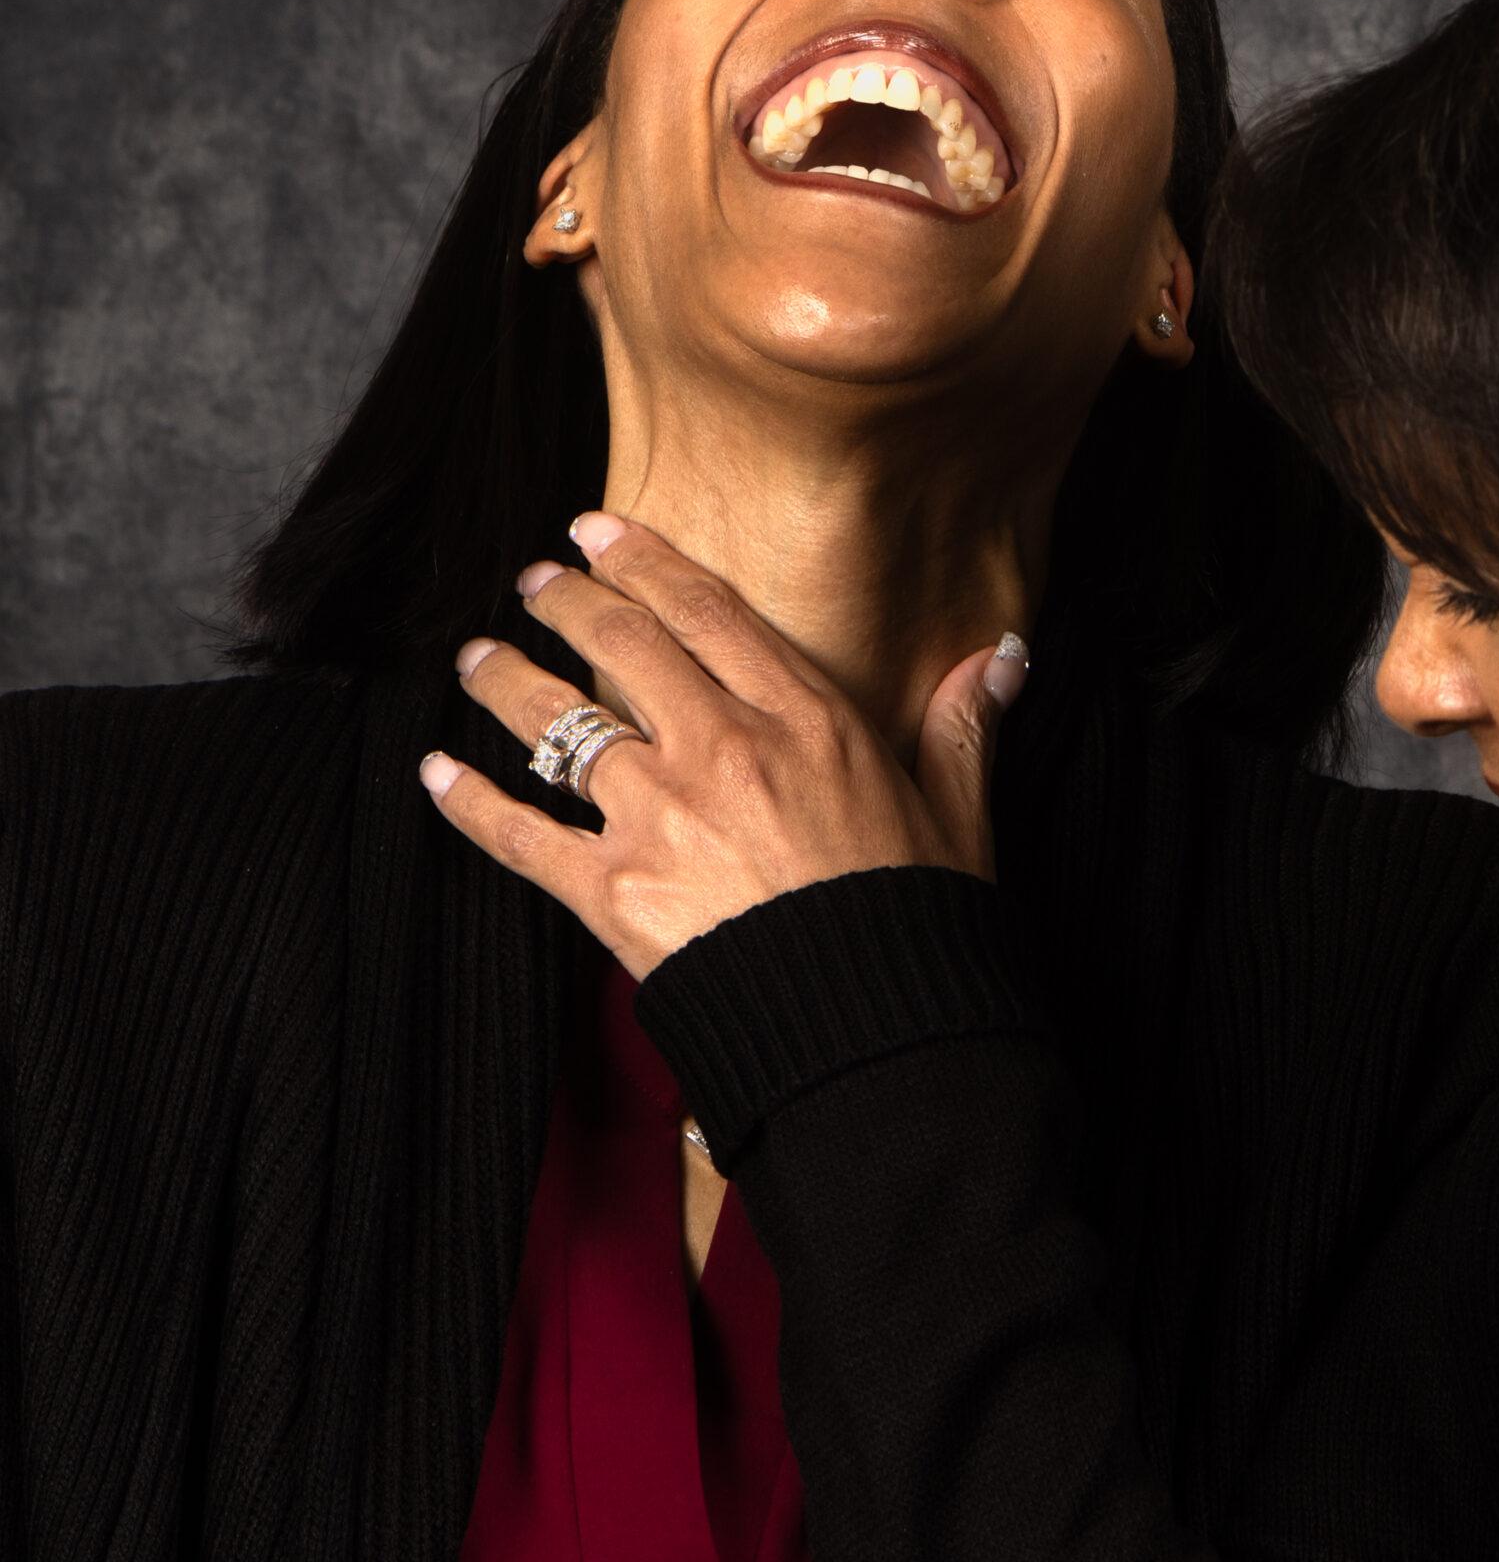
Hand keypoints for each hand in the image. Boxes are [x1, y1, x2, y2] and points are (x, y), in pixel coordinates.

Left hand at [419, 512, 1029, 979]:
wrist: (873, 1028)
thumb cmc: (920, 925)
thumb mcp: (962, 818)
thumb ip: (962, 727)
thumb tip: (1002, 655)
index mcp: (806, 721)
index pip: (708, 613)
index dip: (645, 562)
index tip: (600, 532)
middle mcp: (722, 750)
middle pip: (621, 647)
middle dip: (566, 603)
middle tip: (536, 584)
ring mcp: (659, 818)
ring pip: (558, 724)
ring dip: (506, 684)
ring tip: (478, 662)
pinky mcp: (614, 894)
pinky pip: (519, 835)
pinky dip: (468, 804)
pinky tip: (434, 777)